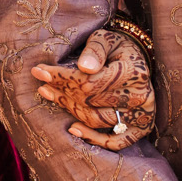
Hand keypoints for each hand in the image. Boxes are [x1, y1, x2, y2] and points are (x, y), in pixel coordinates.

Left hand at [30, 27, 154, 151]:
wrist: (139, 59)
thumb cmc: (118, 47)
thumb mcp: (107, 39)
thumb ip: (95, 49)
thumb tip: (84, 67)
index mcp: (133, 72)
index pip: (90, 82)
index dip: (62, 78)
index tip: (40, 71)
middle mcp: (139, 97)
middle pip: (90, 102)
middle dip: (62, 93)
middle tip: (43, 86)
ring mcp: (141, 115)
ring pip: (97, 120)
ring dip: (70, 111)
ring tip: (50, 96)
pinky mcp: (140, 128)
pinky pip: (115, 142)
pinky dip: (93, 138)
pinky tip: (73, 129)